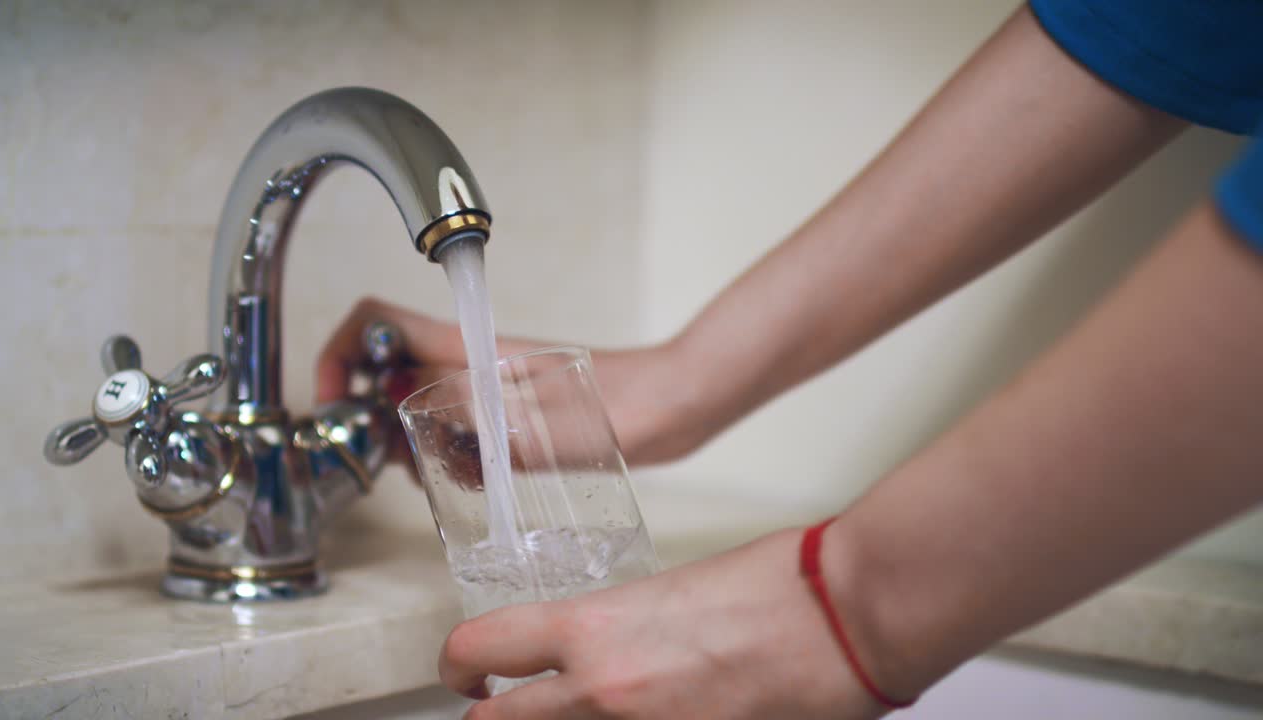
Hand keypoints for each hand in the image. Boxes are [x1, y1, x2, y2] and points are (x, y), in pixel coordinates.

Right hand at [317, 297, 702, 467]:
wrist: (676, 406)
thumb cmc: (624, 404)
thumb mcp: (539, 420)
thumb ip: (472, 414)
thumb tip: (403, 406)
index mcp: (471, 348)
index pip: (377, 322)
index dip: (339, 352)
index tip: (333, 401)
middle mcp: (471, 361)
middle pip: (385, 367)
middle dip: (369, 411)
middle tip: (387, 457)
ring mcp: (489, 385)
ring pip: (417, 401)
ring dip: (409, 438)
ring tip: (432, 474)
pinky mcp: (509, 411)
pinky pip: (455, 426)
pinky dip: (447, 453)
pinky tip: (470, 479)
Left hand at [439, 529, 886, 719]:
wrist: (848, 618)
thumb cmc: (778, 586)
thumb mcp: (671, 591)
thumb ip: (617, 628)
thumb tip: (595, 652)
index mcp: (595, 625)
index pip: (482, 647)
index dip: (456, 663)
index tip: (463, 670)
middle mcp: (603, 690)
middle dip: (489, 717)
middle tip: (496, 709)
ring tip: (572, 715)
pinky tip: (647, 719)